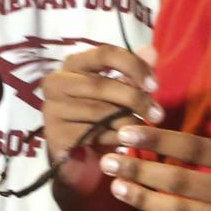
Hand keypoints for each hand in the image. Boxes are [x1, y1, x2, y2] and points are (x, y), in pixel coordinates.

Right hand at [43, 43, 162, 161]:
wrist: (80, 159)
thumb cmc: (101, 120)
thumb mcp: (120, 95)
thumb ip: (134, 73)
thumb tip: (151, 51)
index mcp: (73, 64)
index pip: (104, 54)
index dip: (133, 66)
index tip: (154, 85)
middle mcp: (56, 82)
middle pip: (100, 84)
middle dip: (134, 99)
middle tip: (158, 115)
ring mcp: (52, 109)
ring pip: (98, 111)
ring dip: (127, 122)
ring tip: (142, 131)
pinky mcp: (55, 134)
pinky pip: (92, 133)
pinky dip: (113, 138)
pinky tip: (123, 144)